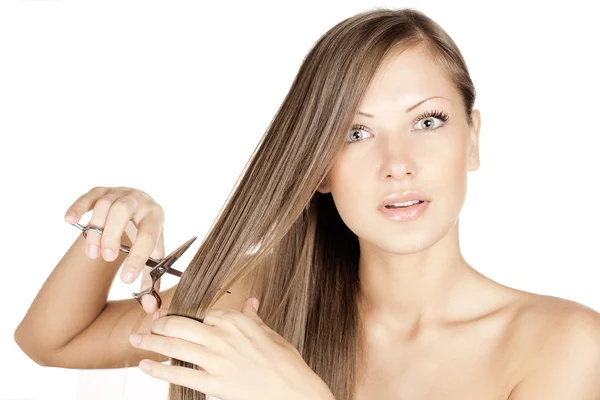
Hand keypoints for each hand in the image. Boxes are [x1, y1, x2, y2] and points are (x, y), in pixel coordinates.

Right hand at [64, 186, 165, 313]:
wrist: (139, 211)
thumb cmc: (146, 238)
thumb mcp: (152, 257)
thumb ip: (151, 282)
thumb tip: (151, 310)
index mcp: (156, 216)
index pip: (148, 235)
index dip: (138, 258)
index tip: (126, 280)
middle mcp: (140, 200)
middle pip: (122, 212)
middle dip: (112, 236)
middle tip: (106, 259)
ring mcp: (119, 193)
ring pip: (104, 205)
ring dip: (95, 230)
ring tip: (92, 253)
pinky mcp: (101, 190)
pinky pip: (89, 195)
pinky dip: (78, 207)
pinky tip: (70, 220)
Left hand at [128, 298, 334, 399]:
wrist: (293, 390)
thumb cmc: (285, 361)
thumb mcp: (270, 333)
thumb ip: (253, 318)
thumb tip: (250, 304)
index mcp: (236, 321)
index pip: (202, 313)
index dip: (185, 315)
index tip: (173, 316)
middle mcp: (222, 336)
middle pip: (180, 325)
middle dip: (160, 323)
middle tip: (148, 324)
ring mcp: (216, 360)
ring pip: (175, 347)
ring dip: (151, 342)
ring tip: (135, 340)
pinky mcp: (213, 383)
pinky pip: (180, 374)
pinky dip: (158, 370)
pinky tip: (144, 365)